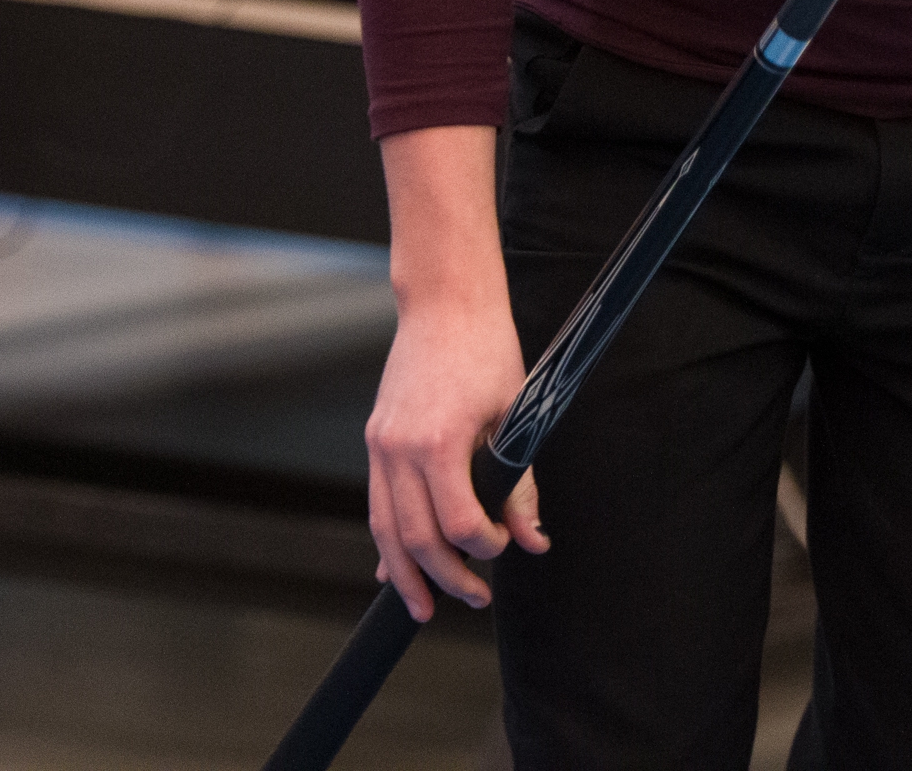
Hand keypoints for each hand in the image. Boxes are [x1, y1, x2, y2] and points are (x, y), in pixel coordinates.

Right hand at [364, 294, 546, 620]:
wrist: (446, 304)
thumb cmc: (488, 352)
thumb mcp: (516, 415)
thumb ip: (521, 484)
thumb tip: (534, 539)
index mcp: (438, 443)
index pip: (456, 524)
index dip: (484, 548)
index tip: (505, 549)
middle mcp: (399, 450)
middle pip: (413, 540)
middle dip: (443, 578)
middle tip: (475, 599)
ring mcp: (381, 445)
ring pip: (385, 529)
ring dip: (405, 573)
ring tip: (424, 606)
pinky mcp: (376, 439)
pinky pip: (378, 503)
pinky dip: (388, 540)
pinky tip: (396, 568)